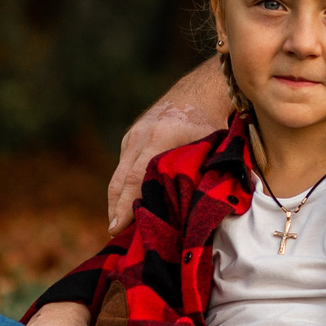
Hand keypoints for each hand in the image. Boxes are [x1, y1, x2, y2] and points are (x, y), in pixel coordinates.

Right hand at [108, 61, 231, 231]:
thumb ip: (202, 175)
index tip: (116, 228)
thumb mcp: (210, 149)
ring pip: (119, 174)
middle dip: (115, 208)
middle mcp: (140, 136)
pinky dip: (124, 185)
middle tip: (114, 233)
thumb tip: (201, 213)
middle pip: (120, 180)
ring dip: (118, 199)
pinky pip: (124, 165)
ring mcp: (133, 135)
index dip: (125, 207)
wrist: (199, 92)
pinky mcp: (131, 136)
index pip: (135, 180)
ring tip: (120, 224)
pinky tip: (128, 203)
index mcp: (159, 139)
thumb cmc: (211, 124)